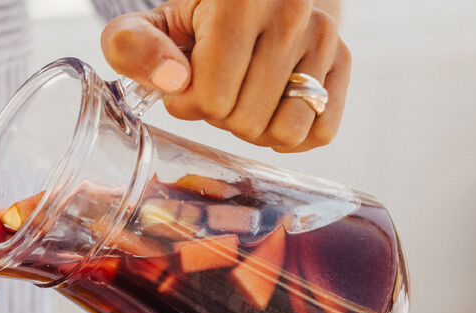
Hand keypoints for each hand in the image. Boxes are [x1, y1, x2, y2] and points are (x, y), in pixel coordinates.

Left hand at [100, 0, 348, 151]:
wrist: (253, 0)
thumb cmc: (194, 23)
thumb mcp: (149, 26)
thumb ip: (133, 47)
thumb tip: (174, 81)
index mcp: (238, 1)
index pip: (211, 98)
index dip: (189, 105)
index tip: (187, 81)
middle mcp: (291, 12)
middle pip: (246, 120)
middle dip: (222, 117)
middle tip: (218, 87)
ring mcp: (323, 36)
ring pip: (287, 130)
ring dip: (258, 130)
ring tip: (245, 99)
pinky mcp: (342, 60)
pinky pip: (320, 132)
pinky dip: (292, 136)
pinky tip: (272, 110)